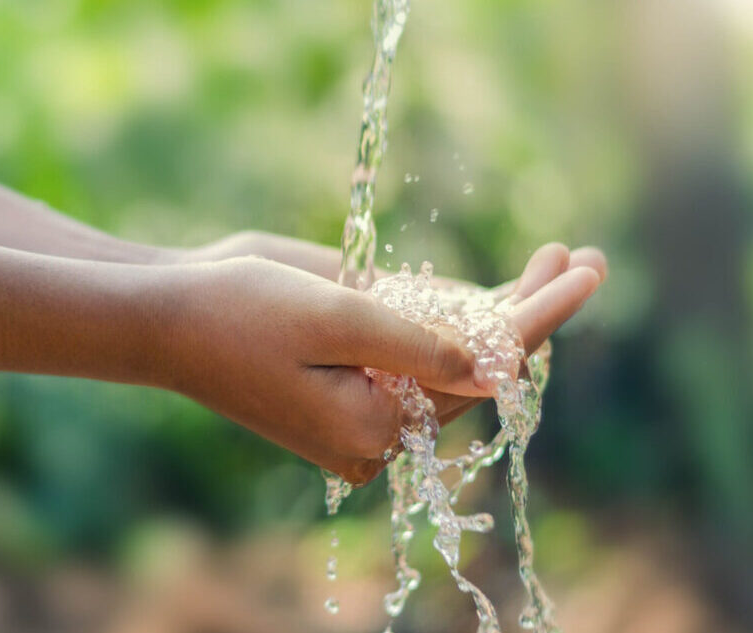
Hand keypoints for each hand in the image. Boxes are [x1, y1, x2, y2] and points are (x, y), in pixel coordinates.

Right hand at [162, 248, 603, 485]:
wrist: (166, 316)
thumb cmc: (238, 314)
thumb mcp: (334, 321)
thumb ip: (419, 346)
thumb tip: (498, 366)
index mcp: (374, 427)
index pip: (481, 372)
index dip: (539, 318)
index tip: (585, 272)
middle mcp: (377, 425)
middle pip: (477, 369)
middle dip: (532, 310)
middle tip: (586, 257)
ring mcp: (363, 404)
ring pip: (455, 362)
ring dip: (503, 311)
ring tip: (558, 259)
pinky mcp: (349, 380)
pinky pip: (421, 356)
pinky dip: (461, 321)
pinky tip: (500, 292)